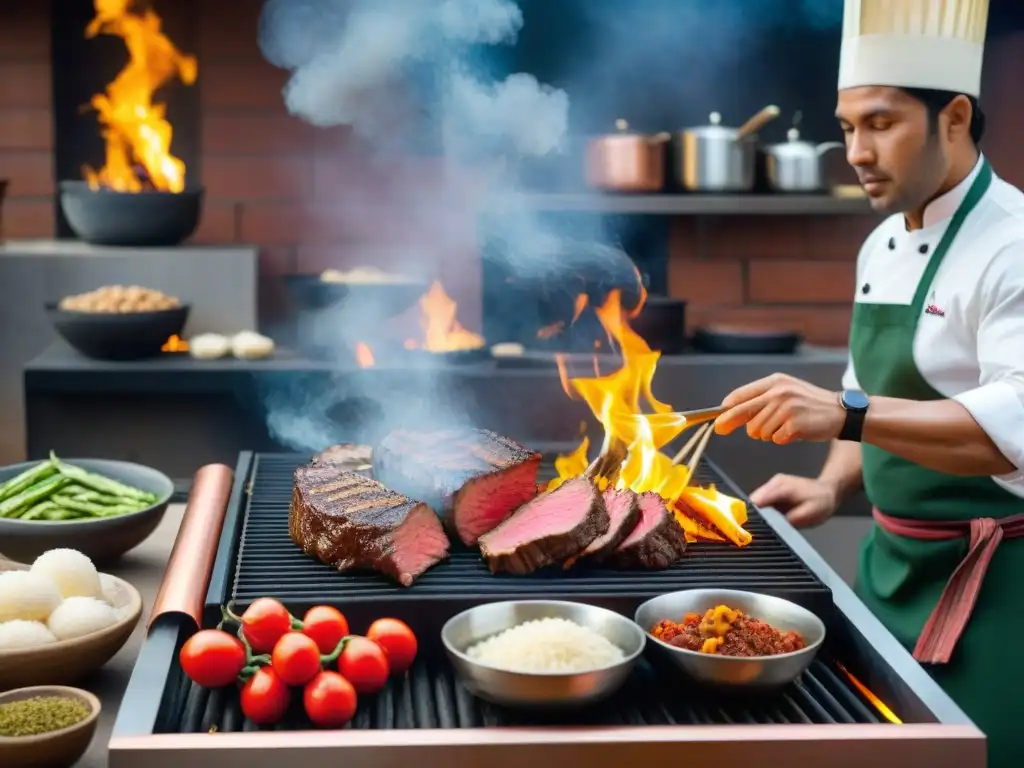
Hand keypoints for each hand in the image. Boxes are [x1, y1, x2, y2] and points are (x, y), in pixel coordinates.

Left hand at [714, 373, 845, 444]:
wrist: (840, 412)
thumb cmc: (809, 404)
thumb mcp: (786, 392)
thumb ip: (761, 400)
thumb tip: (732, 411)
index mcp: (774, 382)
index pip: (741, 395)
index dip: (725, 409)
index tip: (716, 419)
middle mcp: (779, 392)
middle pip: (743, 412)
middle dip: (729, 422)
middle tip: (720, 430)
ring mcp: (787, 408)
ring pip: (758, 430)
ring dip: (766, 434)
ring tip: (782, 427)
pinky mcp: (794, 424)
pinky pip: (775, 439)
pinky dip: (781, 439)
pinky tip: (793, 433)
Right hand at [750, 474, 838, 527]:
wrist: (827, 491)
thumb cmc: (821, 502)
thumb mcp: (811, 513)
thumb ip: (792, 519)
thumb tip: (776, 526)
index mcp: (782, 487)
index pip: (758, 500)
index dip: (751, 515)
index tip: (748, 529)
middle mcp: (773, 484)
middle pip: (753, 501)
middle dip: (752, 516)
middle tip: (754, 532)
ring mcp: (772, 486)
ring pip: (755, 502)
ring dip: (756, 514)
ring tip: (761, 527)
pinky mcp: (772, 491)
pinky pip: (761, 503)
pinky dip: (761, 512)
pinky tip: (767, 521)